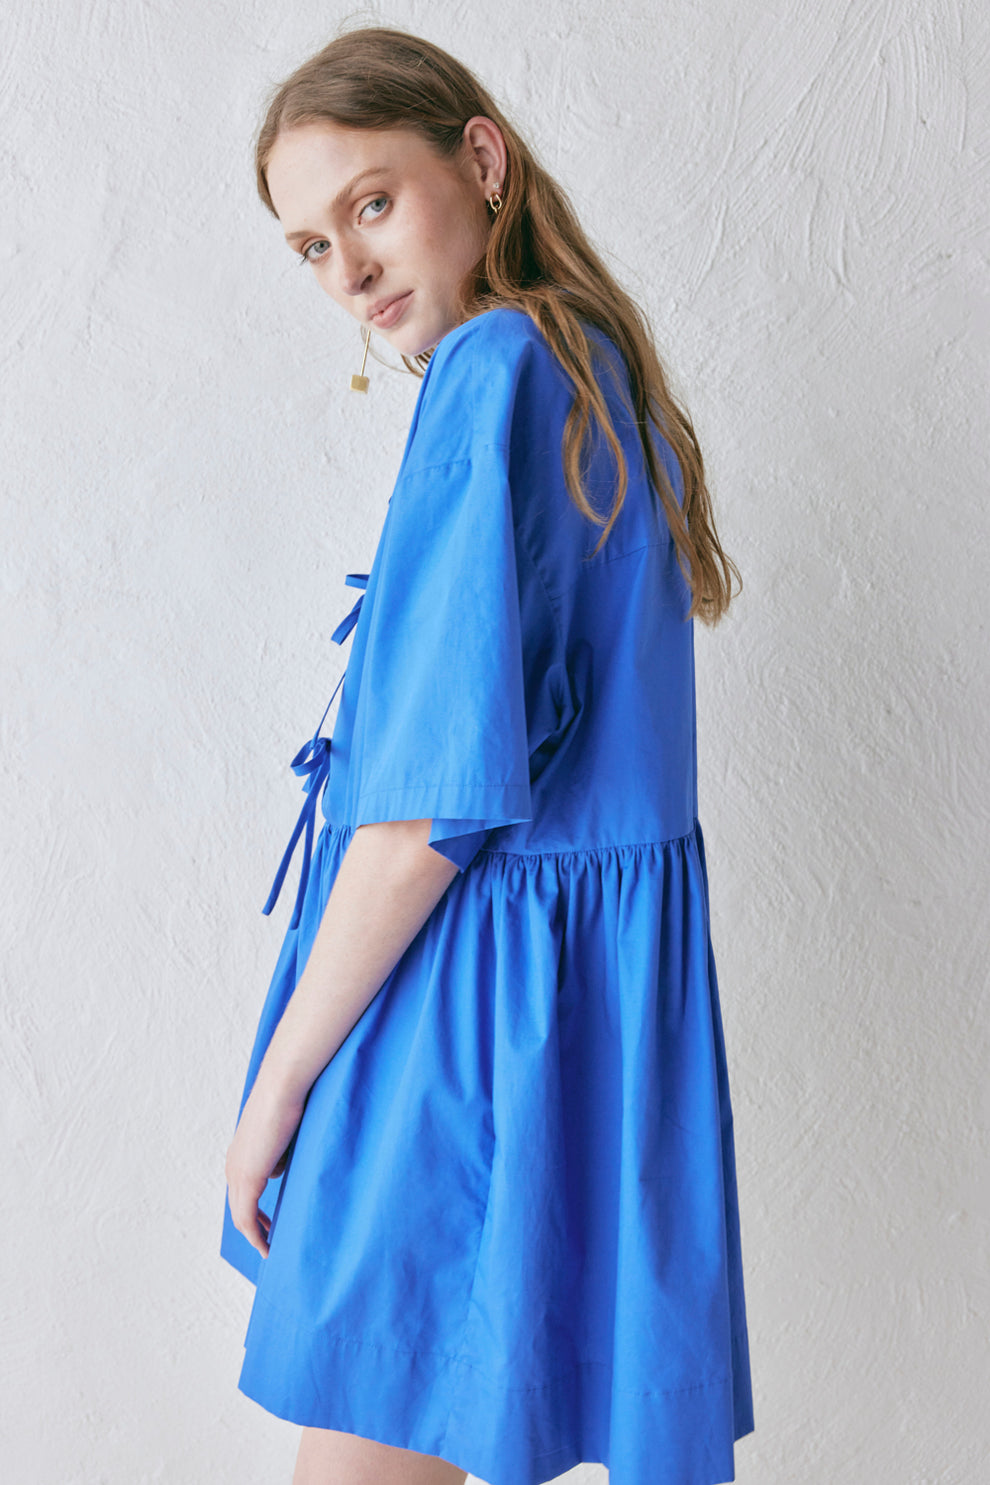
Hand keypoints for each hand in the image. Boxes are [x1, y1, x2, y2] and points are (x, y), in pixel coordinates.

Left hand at [224, 1076, 306, 1259]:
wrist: (282, 1087)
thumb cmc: (289, 1100)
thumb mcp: (284, 1132)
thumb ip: (280, 1152)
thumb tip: (280, 1167)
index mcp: (240, 1153)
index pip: (242, 1191)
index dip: (253, 1211)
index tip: (268, 1223)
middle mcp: (233, 1164)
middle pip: (238, 1207)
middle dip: (252, 1227)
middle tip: (268, 1241)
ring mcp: (237, 1172)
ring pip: (240, 1216)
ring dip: (254, 1234)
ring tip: (269, 1248)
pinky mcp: (247, 1178)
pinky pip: (246, 1217)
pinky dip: (256, 1235)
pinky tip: (267, 1246)